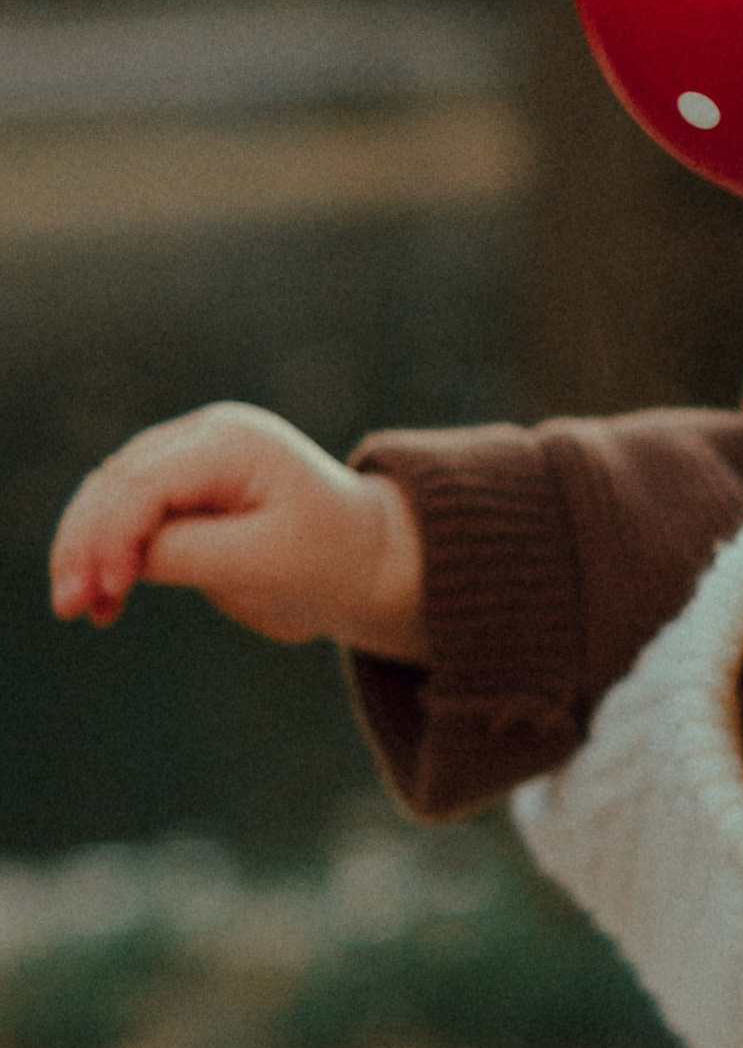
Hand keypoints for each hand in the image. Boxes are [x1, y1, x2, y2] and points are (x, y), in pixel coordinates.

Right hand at [49, 403, 426, 660]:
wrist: (368, 560)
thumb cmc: (329, 559)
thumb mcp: (264, 562)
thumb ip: (189, 553)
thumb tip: (119, 558)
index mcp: (235, 442)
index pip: (148, 480)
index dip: (114, 533)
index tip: (108, 590)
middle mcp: (205, 436)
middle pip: (117, 482)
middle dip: (84, 543)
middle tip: (68, 606)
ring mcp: (190, 458)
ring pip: (110, 497)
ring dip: (86, 551)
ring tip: (79, 610)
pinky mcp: (181, 490)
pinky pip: (126, 516)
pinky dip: (106, 555)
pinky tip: (103, 603)